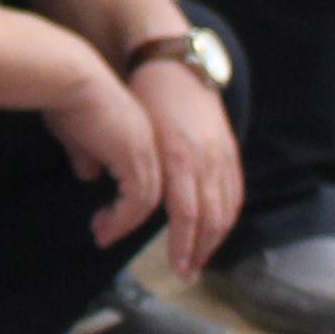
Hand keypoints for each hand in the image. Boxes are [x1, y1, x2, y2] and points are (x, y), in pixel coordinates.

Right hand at [40, 55, 167, 247]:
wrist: (69, 79)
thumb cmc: (67, 98)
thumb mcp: (78, 132)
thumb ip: (87, 153)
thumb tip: (88, 173)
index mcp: (140, 133)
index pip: (148, 174)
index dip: (132, 199)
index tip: (110, 216)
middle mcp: (150, 143)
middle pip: (156, 192)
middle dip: (134, 220)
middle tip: (108, 235)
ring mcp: (145, 151)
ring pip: (148, 201)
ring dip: (125, 224)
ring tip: (103, 236)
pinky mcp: (135, 159)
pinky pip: (136, 202)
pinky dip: (121, 219)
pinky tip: (102, 226)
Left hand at [127, 47, 244, 273]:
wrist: (174, 58)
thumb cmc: (143, 93)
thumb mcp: (129, 127)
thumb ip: (123, 160)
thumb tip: (100, 184)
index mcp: (178, 154)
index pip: (186, 213)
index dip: (182, 244)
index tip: (176, 267)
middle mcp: (205, 157)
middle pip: (210, 217)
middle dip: (199, 250)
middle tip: (186, 274)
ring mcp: (221, 152)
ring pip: (227, 207)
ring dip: (215, 240)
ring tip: (200, 260)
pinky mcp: (229, 147)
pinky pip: (234, 190)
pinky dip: (227, 215)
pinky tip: (217, 230)